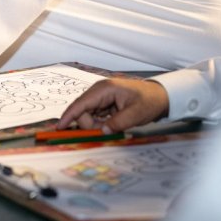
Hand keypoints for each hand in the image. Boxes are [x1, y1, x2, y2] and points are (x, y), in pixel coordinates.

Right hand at [55, 78, 169, 132]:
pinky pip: (95, 115)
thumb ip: (117, 123)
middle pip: (82, 111)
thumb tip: (101, 132)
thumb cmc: (149, 101)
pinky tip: (112, 123)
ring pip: (88, 115)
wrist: (161, 96)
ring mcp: (102, 97)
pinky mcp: (105, 103)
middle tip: (105, 132)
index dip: (69, 116)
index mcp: (104, 89)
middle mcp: (100, 91)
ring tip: (114, 126)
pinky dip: (100, 123)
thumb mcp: (135, 114)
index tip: (59, 127)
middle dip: (89, 124)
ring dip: (96, 125)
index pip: (81, 103)